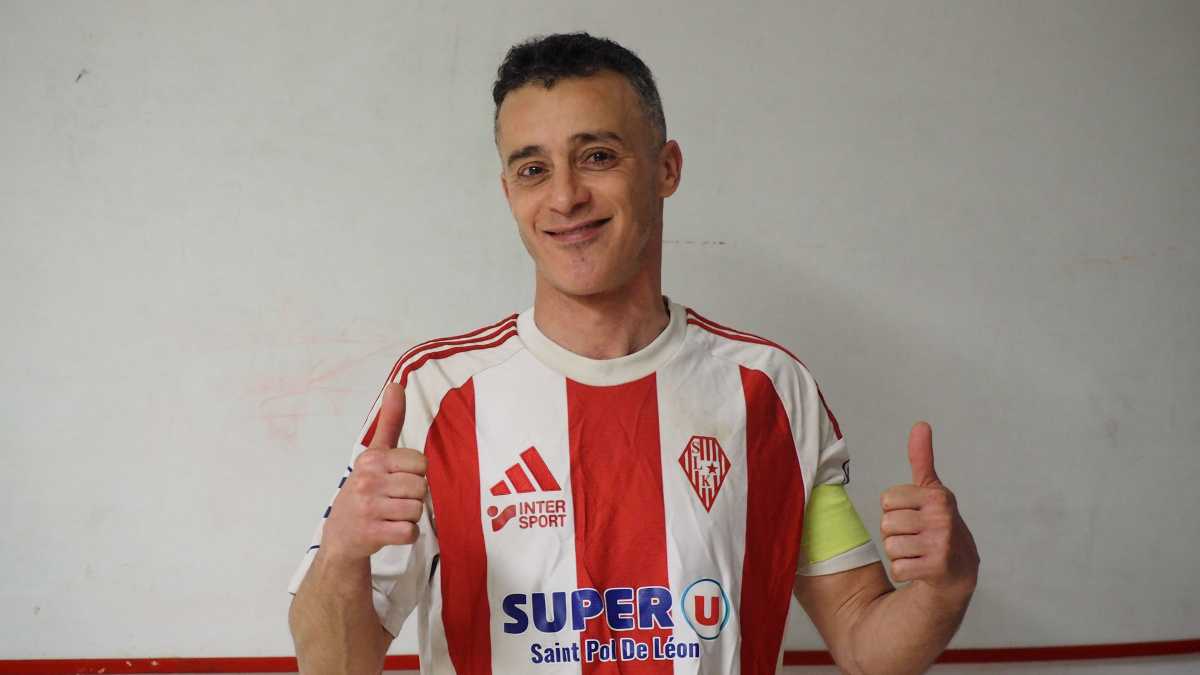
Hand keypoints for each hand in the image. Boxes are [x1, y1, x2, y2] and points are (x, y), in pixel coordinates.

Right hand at [322, 383, 428, 561]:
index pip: (421, 463)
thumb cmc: (364, 490)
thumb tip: (396, 384)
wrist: (341, 535)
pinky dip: (406, 534)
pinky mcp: (371, 534)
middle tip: (393, 500)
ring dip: (410, 516)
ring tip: (390, 514)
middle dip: (413, 496)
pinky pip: (410, 532)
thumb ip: (390, 420)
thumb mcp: (374, 454)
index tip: (397, 479)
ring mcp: (367, 509)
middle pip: (421, 488)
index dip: (415, 474)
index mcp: (372, 459)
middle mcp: (367, 481)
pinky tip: (389, 529)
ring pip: (417, 510)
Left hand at [880, 422, 978, 594]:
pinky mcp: (938, 569)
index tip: (913, 515)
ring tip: (918, 551)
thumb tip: (921, 424)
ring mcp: (942, 544)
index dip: (895, 510)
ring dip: (898, 553)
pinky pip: (897, 568)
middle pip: (886, 523)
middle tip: (916, 537)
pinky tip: (920, 568)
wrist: (960, 569)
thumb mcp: (932, 491)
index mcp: (938, 496)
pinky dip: (902, 571)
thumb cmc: (938, 524)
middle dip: (894, 533)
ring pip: (890, 546)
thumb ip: (922, 459)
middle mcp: (943, 518)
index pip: (887, 500)